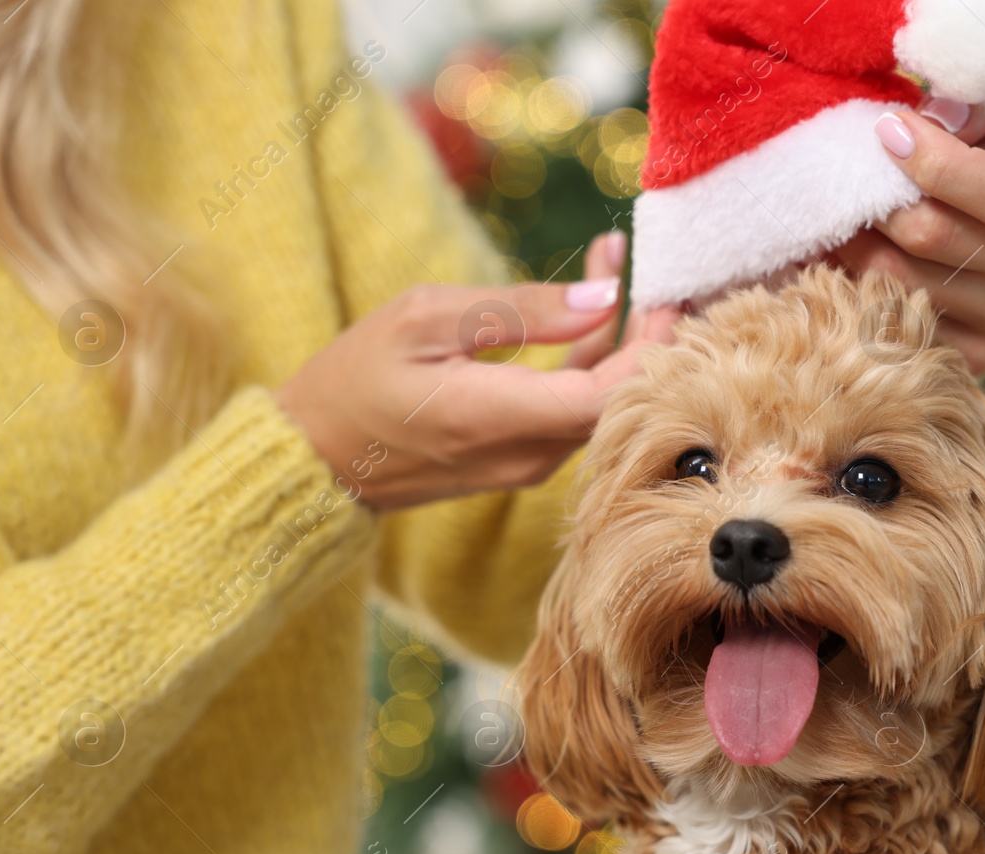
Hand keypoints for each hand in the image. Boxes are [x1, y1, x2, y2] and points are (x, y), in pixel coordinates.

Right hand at [276, 232, 677, 510]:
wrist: (316, 457)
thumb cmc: (356, 378)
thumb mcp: (426, 320)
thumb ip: (521, 310)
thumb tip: (605, 296)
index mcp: (505, 419)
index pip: (617, 392)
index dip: (655, 342)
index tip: (668, 285)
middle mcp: (530, 455)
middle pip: (623, 398)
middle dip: (645, 327)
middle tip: (651, 261)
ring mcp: (529, 464)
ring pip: (602, 402)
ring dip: (618, 336)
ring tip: (610, 258)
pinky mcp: (522, 459)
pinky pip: (575, 409)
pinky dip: (590, 360)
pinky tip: (587, 309)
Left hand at [832, 99, 984, 374]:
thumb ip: (962, 110)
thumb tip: (926, 121)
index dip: (934, 164)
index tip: (886, 129)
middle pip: (936, 237)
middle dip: (876, 203)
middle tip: (841, 177)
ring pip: (903, 283)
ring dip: (854, 246)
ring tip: (834, 216)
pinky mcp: (978, 355)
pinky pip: (897, 325)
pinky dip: (857, 291)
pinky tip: (845, 260)